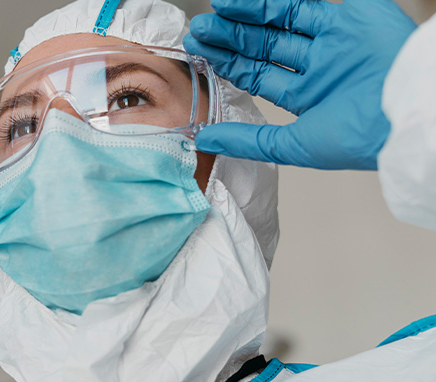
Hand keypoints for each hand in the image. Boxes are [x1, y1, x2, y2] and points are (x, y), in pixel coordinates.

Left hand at [183, 0, 416, 169]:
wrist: (406, 112)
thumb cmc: (358, 138)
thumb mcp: (291, 144)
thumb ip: (246, 140)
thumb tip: (201, 138)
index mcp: (308, 97)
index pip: (258, 75)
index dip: (228, 64)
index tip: (198, 55)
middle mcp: (319, 66)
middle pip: (265, 46)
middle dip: (230, 38)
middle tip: (198, 32)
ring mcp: (335, 40)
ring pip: (281, 21)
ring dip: (246, 16)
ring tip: (213, 13)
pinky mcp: (352, 14)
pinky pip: (305, 2)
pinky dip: (270, 1)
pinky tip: (240, 0)